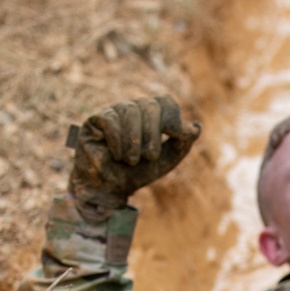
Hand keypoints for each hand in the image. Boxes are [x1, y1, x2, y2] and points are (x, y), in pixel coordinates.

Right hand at [69, 95, 199, 216]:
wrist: (110, 189)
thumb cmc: (138, 173)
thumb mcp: (166, 160)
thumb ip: (182, 144)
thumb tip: (196, 126)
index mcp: (152, 115)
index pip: (165, 101)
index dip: (172, 116)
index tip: (175, 135)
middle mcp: (133, 109)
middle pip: (149, 105)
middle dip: (153, 134)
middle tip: (149, 156)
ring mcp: (113, 112)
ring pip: (130, 110)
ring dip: (134, 139)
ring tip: (131, 160)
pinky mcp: (94, 121)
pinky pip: (110, 119)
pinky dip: (117, 140)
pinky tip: (117, 155)